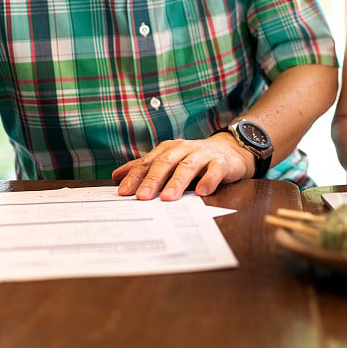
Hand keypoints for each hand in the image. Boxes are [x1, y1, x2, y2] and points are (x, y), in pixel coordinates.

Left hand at [112, 134, 253, 200]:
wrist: (230, 150)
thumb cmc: (194, 158)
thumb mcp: (169, 160)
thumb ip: (145, 167)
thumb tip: (116, 176)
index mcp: (168, 149)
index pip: (148, 163)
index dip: (135, 176)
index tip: (123, 192)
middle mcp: (184, 149)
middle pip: (166, 163)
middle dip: (153, 180)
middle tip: (142, 197)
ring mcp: (203, 155)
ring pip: (188, 167)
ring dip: (177, 182)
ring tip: (168, 197)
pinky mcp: (221, 163)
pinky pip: (215, 170)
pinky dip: (208, 180)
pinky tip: (202, 192)